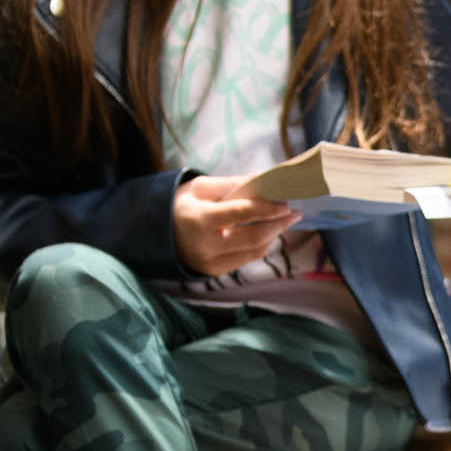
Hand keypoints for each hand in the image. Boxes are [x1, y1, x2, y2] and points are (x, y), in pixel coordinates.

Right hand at [173, 174, 297, 276]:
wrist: (156, 233)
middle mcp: (206, 245)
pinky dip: (260, 246)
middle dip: (278, 224)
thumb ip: (232, 184)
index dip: (267, 208)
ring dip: (273, 235)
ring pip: (253, 251)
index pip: (241, 214)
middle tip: (294, 213)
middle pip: (253, 237)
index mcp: (200, 219)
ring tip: (284, 221)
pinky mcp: (214, 272)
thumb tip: (264, 178)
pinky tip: (267, 233)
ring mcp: (210, 262)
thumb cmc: (181, 205)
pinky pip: (245, 259)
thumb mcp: (200, 187)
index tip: (285, 203)